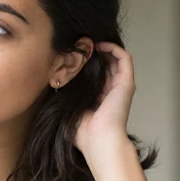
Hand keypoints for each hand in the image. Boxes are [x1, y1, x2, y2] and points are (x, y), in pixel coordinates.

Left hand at [76, 42, 134, 158]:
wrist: (98, 140)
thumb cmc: (83, 131)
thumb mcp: (69, 108)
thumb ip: (65, 94)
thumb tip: (53, 78)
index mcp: (100, 97)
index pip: (96, 73)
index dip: (86, 61)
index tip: (73, 52)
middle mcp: (112, 90)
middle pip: (106, 63)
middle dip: (94, 51)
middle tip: (81, 42)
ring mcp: (121, 86)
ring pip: (115, 58)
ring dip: (103, 47)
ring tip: (89, 41)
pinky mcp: (127, 82)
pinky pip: (124, 58)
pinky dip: (113, 48)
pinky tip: (99, 45)